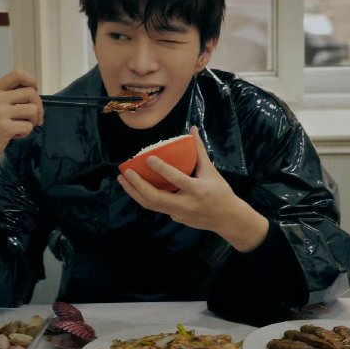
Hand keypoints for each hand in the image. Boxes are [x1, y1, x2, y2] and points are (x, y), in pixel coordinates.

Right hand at [0, 70, 42, 204]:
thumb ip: (9, 95)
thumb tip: (34, 90)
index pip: (17, 74)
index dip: (31, 81)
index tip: (34, 92)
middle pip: (31, 93)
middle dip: (39, 106)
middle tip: (35, 118)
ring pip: (33, 109)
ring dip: (33, 120)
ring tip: (23, 126)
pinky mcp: (4, 127)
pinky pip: (28, 126)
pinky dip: (26, 132)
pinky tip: (15, 135)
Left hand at [117, 126, 269, 251]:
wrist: (227, 219)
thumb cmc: (220, 192)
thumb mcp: (211, 171)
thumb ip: (199, 151)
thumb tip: (192, 129)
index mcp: (197, 190)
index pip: (176, 179)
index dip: (162, 169)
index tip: (148, 158)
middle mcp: (185, 204)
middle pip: (155, 198)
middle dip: (138, 185)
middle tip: (126, 172)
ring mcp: (178, 214)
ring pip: (151, 205)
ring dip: (134, 192)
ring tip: (122, 180)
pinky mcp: (175, 218)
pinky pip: (157, 207)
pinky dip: (144, 196)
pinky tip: (135, 186)